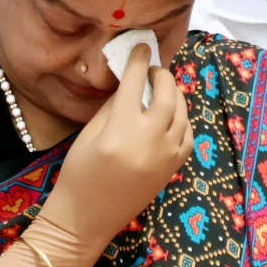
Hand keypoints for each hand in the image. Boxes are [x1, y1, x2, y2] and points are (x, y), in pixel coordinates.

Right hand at [42, 44, 192, 242]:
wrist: (86, 219)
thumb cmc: (78, 174)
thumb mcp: (88, 135)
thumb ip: (112, 107)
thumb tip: (131, 85)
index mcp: (120, 129)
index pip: (134, 83)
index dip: (138, 61)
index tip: (141, 47)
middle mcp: (148, 140)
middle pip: (166, 95)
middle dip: (162, 76)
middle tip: (153, 70)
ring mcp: (165, 156)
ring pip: (181, 114)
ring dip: (174, 96)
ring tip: (163, 90)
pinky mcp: (172, 169)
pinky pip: (187, 136)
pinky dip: (182, 120)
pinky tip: (172, 116)